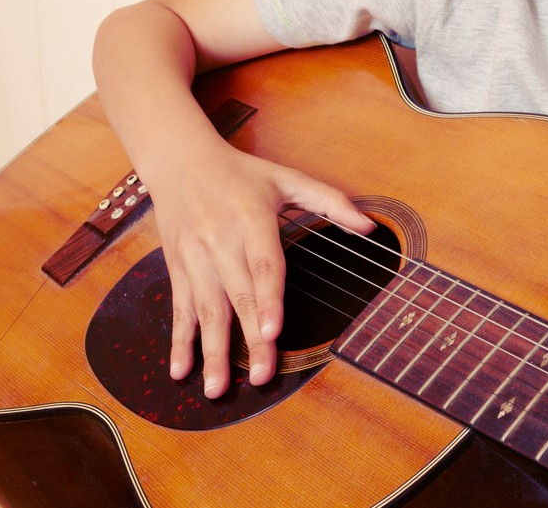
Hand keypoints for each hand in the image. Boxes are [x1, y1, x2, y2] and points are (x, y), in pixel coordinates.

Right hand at [147, 142, 374, 398]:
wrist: (179, 159)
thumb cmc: (241, 173)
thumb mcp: (287, 178)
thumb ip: (330, 201)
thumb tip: (370, 226)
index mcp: (251, 219)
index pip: (263, 264)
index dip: (267, 299)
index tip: (272, 330)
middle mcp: (220, 240)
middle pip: (238, 296)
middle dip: (250, 339)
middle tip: (262, 377)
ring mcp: (195, 256)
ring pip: (206, 309)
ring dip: (212, 352)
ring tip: (218, 389)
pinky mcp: (177, 268)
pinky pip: (179, 309)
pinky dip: (180, 341)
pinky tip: (181, 370)